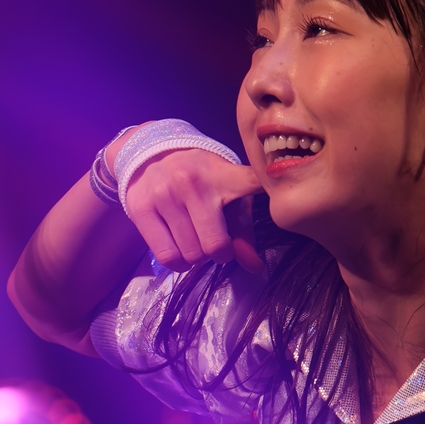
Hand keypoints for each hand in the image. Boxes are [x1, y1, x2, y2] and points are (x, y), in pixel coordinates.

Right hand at [120, 141, 266, 274]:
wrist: (151, 154)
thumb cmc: (201, 179)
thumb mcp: (227, 195)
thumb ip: (243, 231)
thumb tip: (255, 268)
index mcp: (224, 175)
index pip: (254, 185)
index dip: (270, 197)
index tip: (283, 203)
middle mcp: (193, 183)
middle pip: (216, 246)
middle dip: (219, 253)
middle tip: (215, 245)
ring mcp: (164, 195)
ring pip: (191, 254)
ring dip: (197, 258)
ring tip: (195, 243)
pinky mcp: (141, 208)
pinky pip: (167, 256)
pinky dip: (178, 264)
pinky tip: (181, 252)